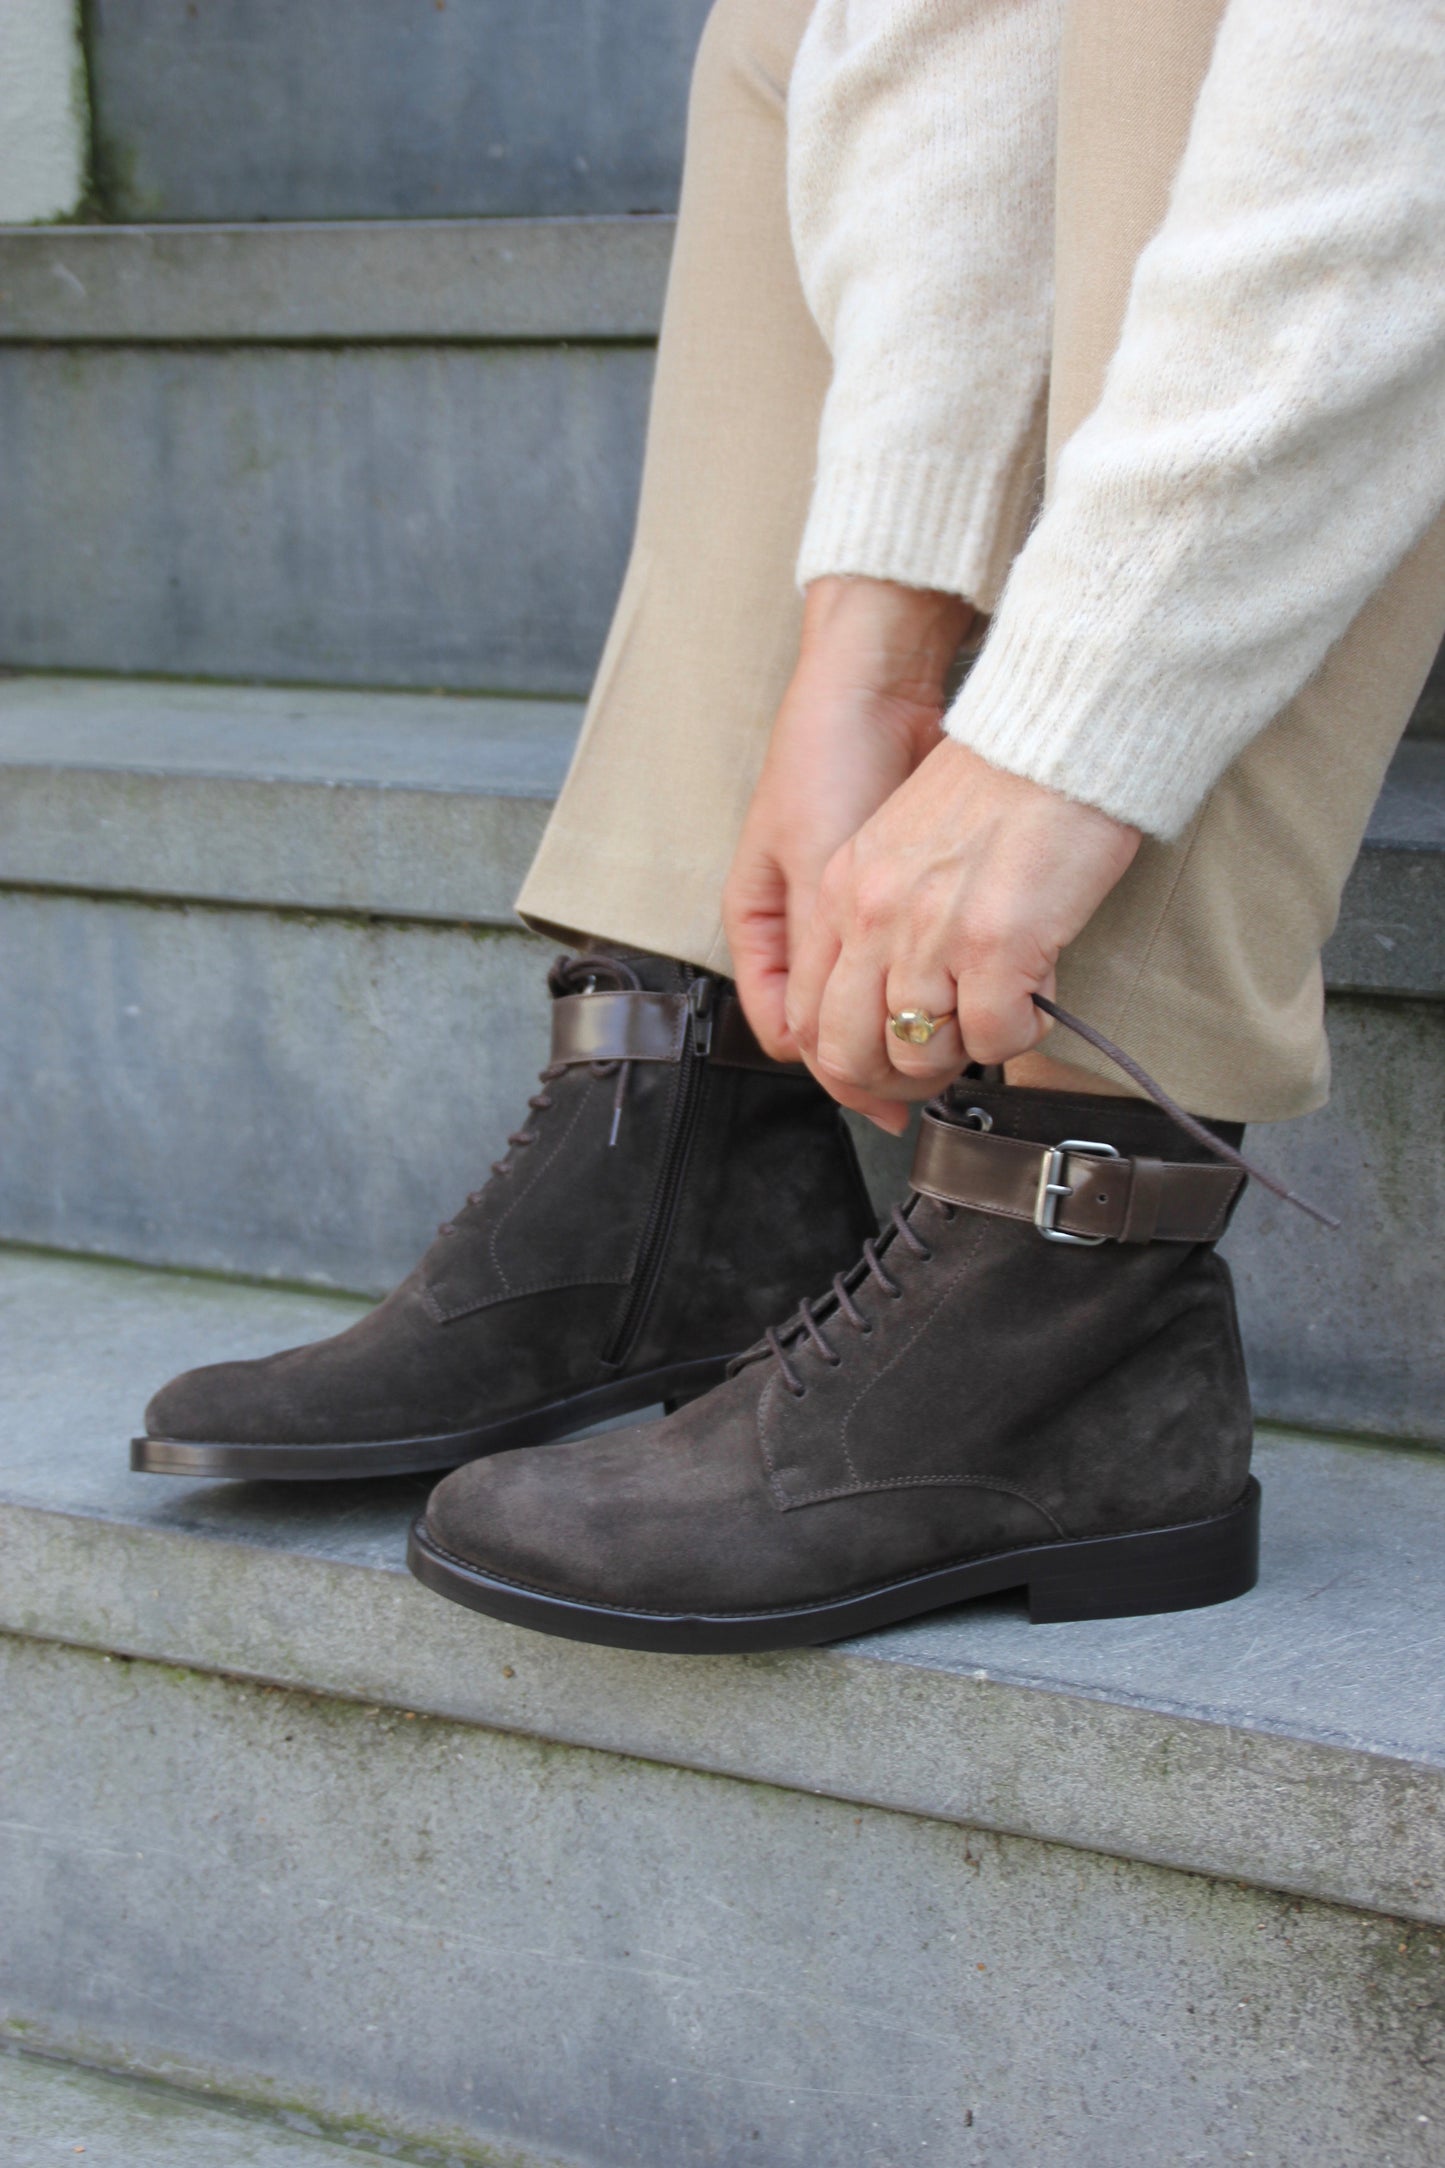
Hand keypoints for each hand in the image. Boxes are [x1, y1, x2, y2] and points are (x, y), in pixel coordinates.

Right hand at [723, 577, 973, 1065]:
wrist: (878, 682)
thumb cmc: (825, 762)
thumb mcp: (815, 869)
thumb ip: (817, 956)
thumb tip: (821, 1046)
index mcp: (760, 928)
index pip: (795, 1033)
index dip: (843, 1070)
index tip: (896, 1091)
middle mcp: (804, 929)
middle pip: (840, 1027)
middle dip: (885, 1060)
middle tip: (940, 1078)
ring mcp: (853, 913)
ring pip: (883, 999)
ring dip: (922, 1026)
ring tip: (967, 1043)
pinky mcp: (901, 896)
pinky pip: (920, 959)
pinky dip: (949, 982)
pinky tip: (983, 991)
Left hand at [785, 739, 1140, 1128]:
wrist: (1054, 736)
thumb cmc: (995, 787)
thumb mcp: (898, 847)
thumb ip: (878, 922)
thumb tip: (890, 1008)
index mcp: (839, 892)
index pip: (805, 1016)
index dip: (842, 1064)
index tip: (882, 1070)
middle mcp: (871, 917)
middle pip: (845, 1053)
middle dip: (893, 1079)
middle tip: (940, 1066)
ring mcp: (929, 934)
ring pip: (918, 1055)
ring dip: (963, 1054)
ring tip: (996, 1016)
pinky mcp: (994, 946)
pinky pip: (993, 1040)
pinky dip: (1019, 1036)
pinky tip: (1036, 998)